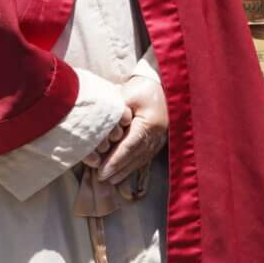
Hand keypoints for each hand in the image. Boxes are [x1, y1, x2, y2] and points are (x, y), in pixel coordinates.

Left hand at [95, 69, 168, 183]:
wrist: (162, 83)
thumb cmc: (142, 87)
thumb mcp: (127, 94)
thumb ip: (116, 112)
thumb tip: (102, 131)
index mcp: (150, 123)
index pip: (129, 146)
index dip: (115, 160)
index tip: (102, 171)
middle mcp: (157, 133)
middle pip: (135, 155)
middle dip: (118, 168)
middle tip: (102, 178)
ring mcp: (160, 137)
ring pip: (141, 158)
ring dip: (126, 170)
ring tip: (111, 179)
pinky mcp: (159, 138)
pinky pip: (146, 155)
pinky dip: (134, 164)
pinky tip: (125, 170)